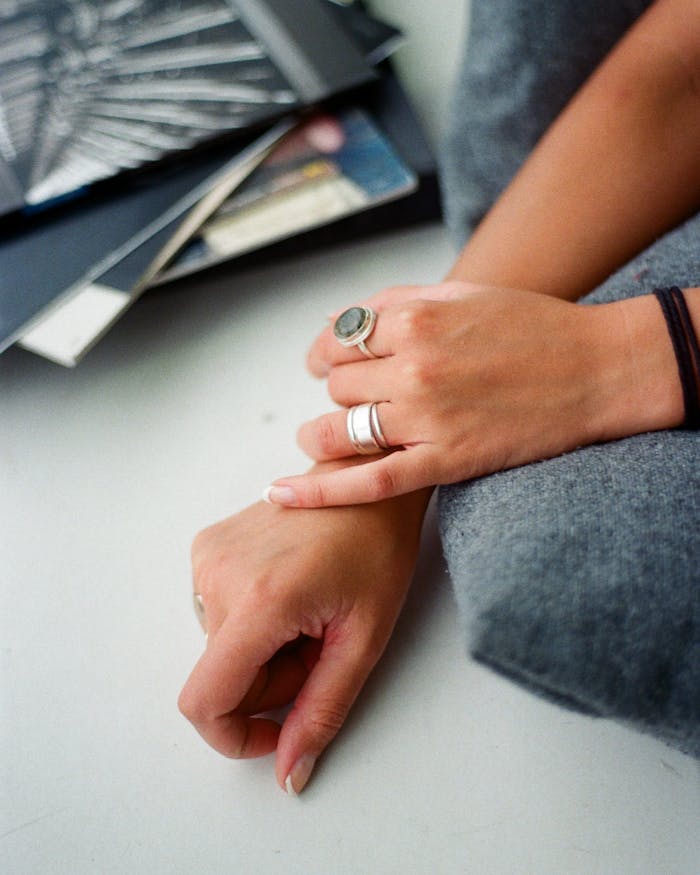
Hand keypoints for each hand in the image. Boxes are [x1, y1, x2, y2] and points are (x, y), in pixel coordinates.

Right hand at [178, 481, 428, 793]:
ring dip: (262, 650)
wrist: (367, 479)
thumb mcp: (362, 639)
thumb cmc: (377, 548)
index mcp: (260, 599)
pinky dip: (250, 620)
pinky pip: (216, 613)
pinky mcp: (207, 545)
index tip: (276, 729)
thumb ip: (321, 710)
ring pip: (219, 647)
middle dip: (270, 680)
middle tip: (319, 644)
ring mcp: (207, 555)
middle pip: (221, 677)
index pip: (204, 701)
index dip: (234, 736)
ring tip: (308, 613)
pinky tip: (289, 591)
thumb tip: (287, 772)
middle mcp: (219, 574)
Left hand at [264, 282, 680, 506]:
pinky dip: (320, 491)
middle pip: (337, 387)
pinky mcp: (445, 462)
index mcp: (415, 321)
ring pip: (341, 431)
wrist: (595, 370)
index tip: (324, 363)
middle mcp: (413, 368)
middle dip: (339, 392)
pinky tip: (283, 493)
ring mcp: (427, 419)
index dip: (325, 354)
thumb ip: (393, 303)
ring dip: (322, 436)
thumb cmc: (532, 327)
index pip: (338, 342)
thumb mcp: (459, 294)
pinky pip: (369, 481)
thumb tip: (336, 320)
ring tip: (322, 438)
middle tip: (352, 397)